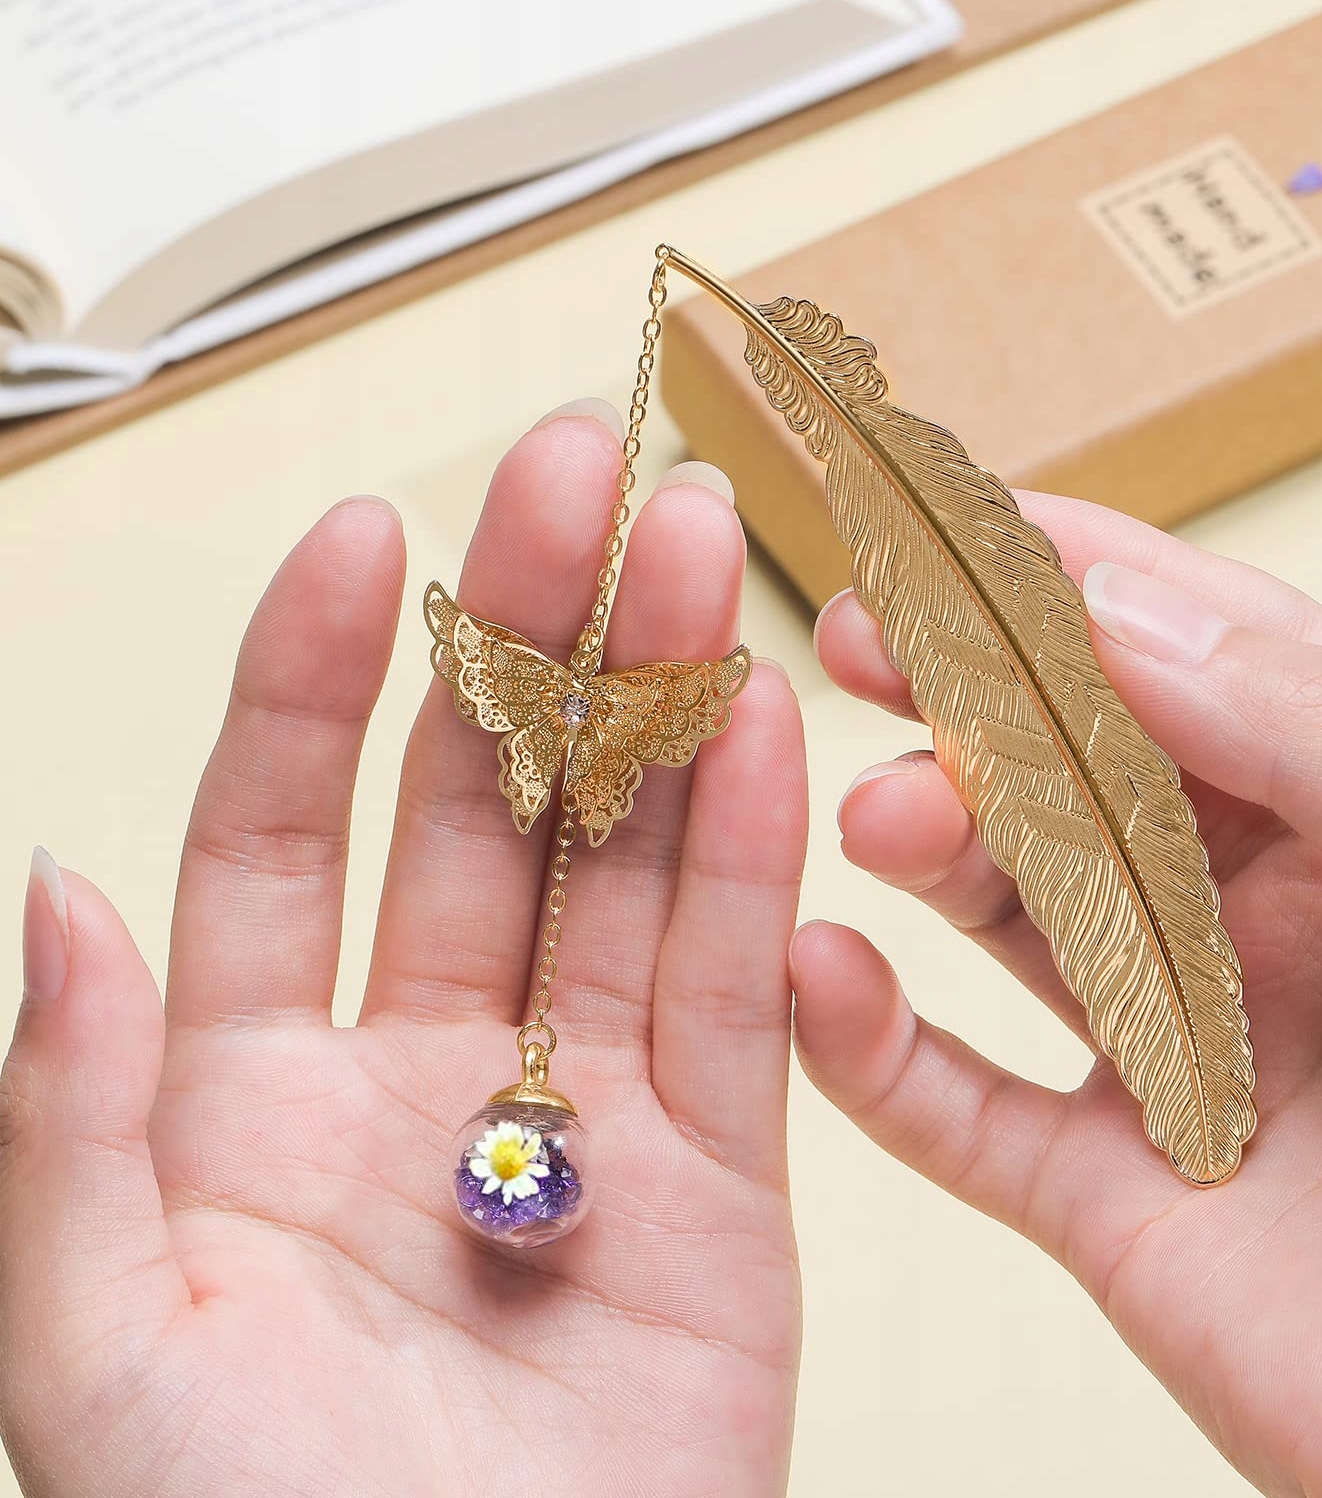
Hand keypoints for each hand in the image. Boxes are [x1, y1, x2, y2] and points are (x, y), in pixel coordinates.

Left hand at [0, 413, 806, 1496]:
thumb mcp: (98, 1345)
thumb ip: (76, 1109)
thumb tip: (59, 880)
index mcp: (252, 1100)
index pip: (277, 833)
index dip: (316, 681)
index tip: (364, 543)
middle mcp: (424, 1072)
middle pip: (482, 807)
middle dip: (527, 634)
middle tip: (578, 475)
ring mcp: (583, 1114)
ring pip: (623, 864)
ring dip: (657, 701)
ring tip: (688, 548)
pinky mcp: (720, 1180)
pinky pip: (730, 990)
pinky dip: (746, 856)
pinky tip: (752, 728)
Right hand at [795, 492, 1321, 1496]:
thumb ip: (1311, 726)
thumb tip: (1118, 607)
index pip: (1206, 662)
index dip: (1080, 584)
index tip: (963, 526)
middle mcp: (1268, 926)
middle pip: (1084, 776)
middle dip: (970, 699)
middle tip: (857, 640)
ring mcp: (1177, 1057)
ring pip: (1012, 918)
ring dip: (929, 847)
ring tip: (878, 814)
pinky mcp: (1108, 1192)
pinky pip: (962, 1106)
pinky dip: (878, 1048)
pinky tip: (825, 973)